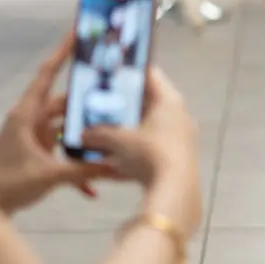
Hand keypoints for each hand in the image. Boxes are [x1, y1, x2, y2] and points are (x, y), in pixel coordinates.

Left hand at [0, 35, 114, 213]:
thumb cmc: (9, 182)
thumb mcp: (50, 175)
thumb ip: (85, 170)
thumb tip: (117, 167)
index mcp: (27, 114)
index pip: (46, 75)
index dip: (61, 53)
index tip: (76, 33)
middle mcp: (30, 119)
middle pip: (62, 100)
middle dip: (85, 96)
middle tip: (112, 87)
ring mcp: (33, 135)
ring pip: (64, 124)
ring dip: (83, 130)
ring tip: (111, 127)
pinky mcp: (36, 150)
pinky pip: (62, 146)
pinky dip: (76, 158)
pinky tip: (92, 183)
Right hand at [82, 67, 201, 233]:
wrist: (174, 190)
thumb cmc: (149, 154)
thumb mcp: (117, 140)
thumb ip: (98, 134)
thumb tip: (82, 135)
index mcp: (169, 100)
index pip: (149, 75)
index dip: (128, 73)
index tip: (110, 74)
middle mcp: (180, 116)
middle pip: (149, 104)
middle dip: (124, 108)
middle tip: (102, 107)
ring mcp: (182, 138)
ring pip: (150, 129)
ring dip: (128, 132)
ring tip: (104, 135)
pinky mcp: (178, 159)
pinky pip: (152, 150)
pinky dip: (135, 153)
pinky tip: (114, 164)